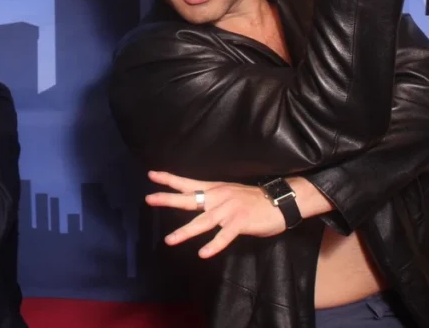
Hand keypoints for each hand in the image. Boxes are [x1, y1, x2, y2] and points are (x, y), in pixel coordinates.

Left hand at [146, 171, 285, 257]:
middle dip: (168, 199)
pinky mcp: (240, 222)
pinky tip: (203, 253)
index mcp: (215, 189)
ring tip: (169, 240)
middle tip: (149, 199)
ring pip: (203, 222)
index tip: (151, 174)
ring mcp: (229, 210)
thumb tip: (198, 204)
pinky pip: (224, 236)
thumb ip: (213, 200)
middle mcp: (218, 197)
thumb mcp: (229, 193)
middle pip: (189, 199)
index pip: (188, 183)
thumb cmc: (254, 200)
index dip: (169, 179)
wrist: (279, 202)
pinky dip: (214, 245)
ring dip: (185, 232)